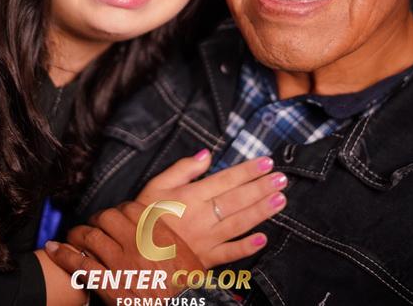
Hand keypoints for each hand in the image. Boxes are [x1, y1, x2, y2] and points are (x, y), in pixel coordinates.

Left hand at [45, 202, 202, 304]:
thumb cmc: (188, 287)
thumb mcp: (186, 255)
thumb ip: (165, 237)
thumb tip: (152, 226)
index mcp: (158, 235)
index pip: (130, 209)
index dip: (119, 210)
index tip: (115, 216)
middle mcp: (139, 245)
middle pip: (108, 218)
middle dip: (96, 220)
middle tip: (93, 225)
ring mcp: (123, 264)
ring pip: (91, 238)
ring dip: (78, 234)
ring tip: (72, 237)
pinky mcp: (110, 286)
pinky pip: (81, 265)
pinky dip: (63, 255)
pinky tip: (53, 249)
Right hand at [135, 149, 286, 267]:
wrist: (130, 253)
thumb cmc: (142, 216)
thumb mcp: (156, 186)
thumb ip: (182, 169)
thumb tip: (206, 154)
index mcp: (190, 196)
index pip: (225, 180)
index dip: (248, 171)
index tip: (267, 163)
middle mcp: (201, 217)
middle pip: (237, 200)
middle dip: (261, 188)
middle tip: (282, 179)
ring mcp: (204, 239)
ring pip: (238, 224)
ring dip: (261, 212)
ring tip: (281, 201)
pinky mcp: (204, 259)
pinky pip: (228, 254)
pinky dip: (246, 248)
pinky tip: (263, 239)